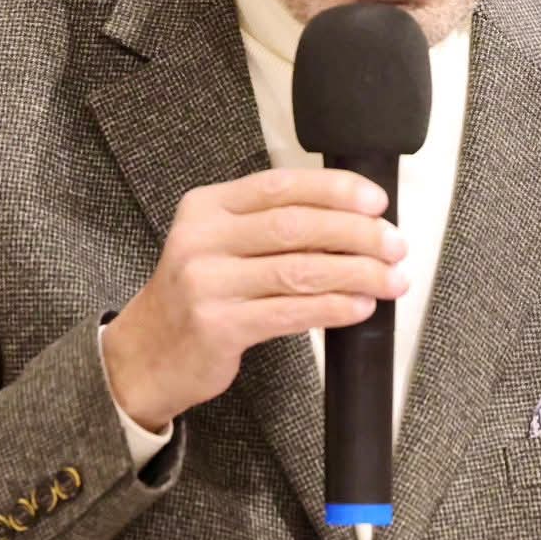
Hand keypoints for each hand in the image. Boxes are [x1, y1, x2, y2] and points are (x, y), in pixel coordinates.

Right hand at [104, 168, 409, 430]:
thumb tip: (352, 222)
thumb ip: (267, 226)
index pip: (280, 186)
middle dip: (356, 233)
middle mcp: (202, 239)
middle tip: (395, 244)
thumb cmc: (197, 296)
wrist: (145, 353)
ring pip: (299, 270)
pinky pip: (290, 312)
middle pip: (295, 226)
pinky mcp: (218, 326)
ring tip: (391, 278)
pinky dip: (333, 308)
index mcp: (207, 207)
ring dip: (356, 273)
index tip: (376, 201)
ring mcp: (207, 283)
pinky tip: (360, 307)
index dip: (335, 190)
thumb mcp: (218, 244)